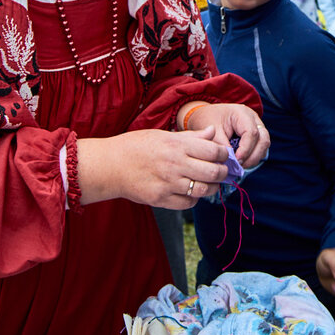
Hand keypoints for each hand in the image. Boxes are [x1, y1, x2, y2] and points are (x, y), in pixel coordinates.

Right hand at [77, 128, 229, 209]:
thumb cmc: (136, 146)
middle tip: (222, 172)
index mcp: (177, 145)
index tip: (223, 156)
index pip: (214, 151)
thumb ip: (191, 136)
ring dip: (211, 188)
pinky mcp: (161, 199)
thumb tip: (213, 132)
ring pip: (203, 190)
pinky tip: (190, 192)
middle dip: (223, 173)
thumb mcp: (163, 135)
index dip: (223, 154)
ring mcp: (168, 183)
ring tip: (210, 184)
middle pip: (213, 172)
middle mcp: (175, 164)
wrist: (110, 165)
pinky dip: (194, 198)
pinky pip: (188, 202)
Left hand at [179, 101, 269, 167]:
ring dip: (254, 158)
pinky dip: (253, 158)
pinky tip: (241, 163)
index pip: (251, 133)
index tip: (236, 161)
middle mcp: (254, 120)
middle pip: (263, 139)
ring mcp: (257, 128)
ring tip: (240, 166)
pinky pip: (260, 149)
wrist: (208, 115)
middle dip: (253, 156)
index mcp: (243, 114)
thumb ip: (221, 146)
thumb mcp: (212, 131)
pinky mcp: (256, 136)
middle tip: (240, 166)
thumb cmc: (209, 119)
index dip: (246, 149)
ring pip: (264, 146)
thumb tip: (231, 162)